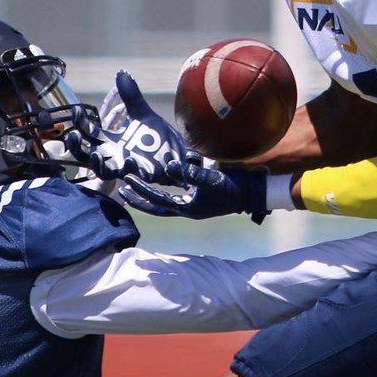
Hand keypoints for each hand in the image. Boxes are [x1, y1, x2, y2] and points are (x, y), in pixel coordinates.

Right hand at [66, 71, 190, 183]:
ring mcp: (128, 167)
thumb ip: (131, 97)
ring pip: (105, 171)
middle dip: (77, 148)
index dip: (80, 124)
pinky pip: (132, 176)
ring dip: (99, 164)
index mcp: (112, 141)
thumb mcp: (143, 114)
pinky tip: (130, 160)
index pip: (89, 133)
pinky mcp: (144, 176)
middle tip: (73, 137)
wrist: (181, 154)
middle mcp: (115, 156)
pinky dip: (130, 169)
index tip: (77, 110)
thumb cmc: (158, 137)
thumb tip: (121, 72)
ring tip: (97, 155)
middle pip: (87, 156)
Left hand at [119, 161, 268, 222]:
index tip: (126, 183)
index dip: (141, 192)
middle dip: (140, 198)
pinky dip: (168, 185)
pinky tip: (162, 173)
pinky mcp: (201, 195)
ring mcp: (195, 203)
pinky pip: (179, 191)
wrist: (253, 192)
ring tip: (136, 183)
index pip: (158, 201)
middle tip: (122, 189)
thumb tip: (168, 166)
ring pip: (166, 200)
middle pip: (158, 206)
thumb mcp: (211, 179)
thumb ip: (190, 173)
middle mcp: (188, 208)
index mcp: (188, 209)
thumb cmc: (234, 187)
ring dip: (151, 193)